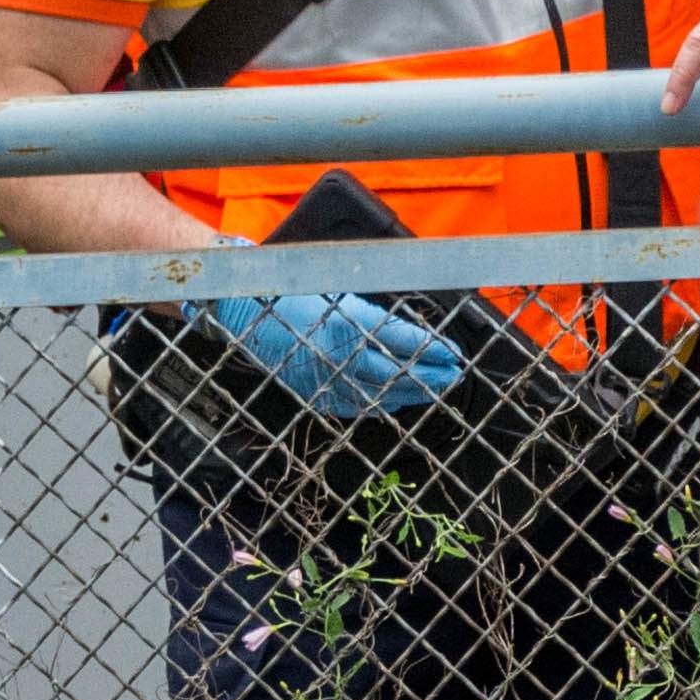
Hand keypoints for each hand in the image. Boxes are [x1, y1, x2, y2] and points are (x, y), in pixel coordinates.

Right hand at [210, 287, 466, 417]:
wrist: (245, 314)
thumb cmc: (292, 295)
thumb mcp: (338, 294)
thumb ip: (372, 317)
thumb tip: (411, 332)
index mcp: (348, 324)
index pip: (402, 341)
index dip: (432, 350)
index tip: (454, 353)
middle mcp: (339, 355)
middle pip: (397, 374)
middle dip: (430, 376)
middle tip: (454, 375)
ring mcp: (326, 379)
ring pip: (380, 395)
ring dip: (411, 394)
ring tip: (435, 389)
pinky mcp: (314, 394)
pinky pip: (355, 406)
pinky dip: (381, 405)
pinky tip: (398, 402)